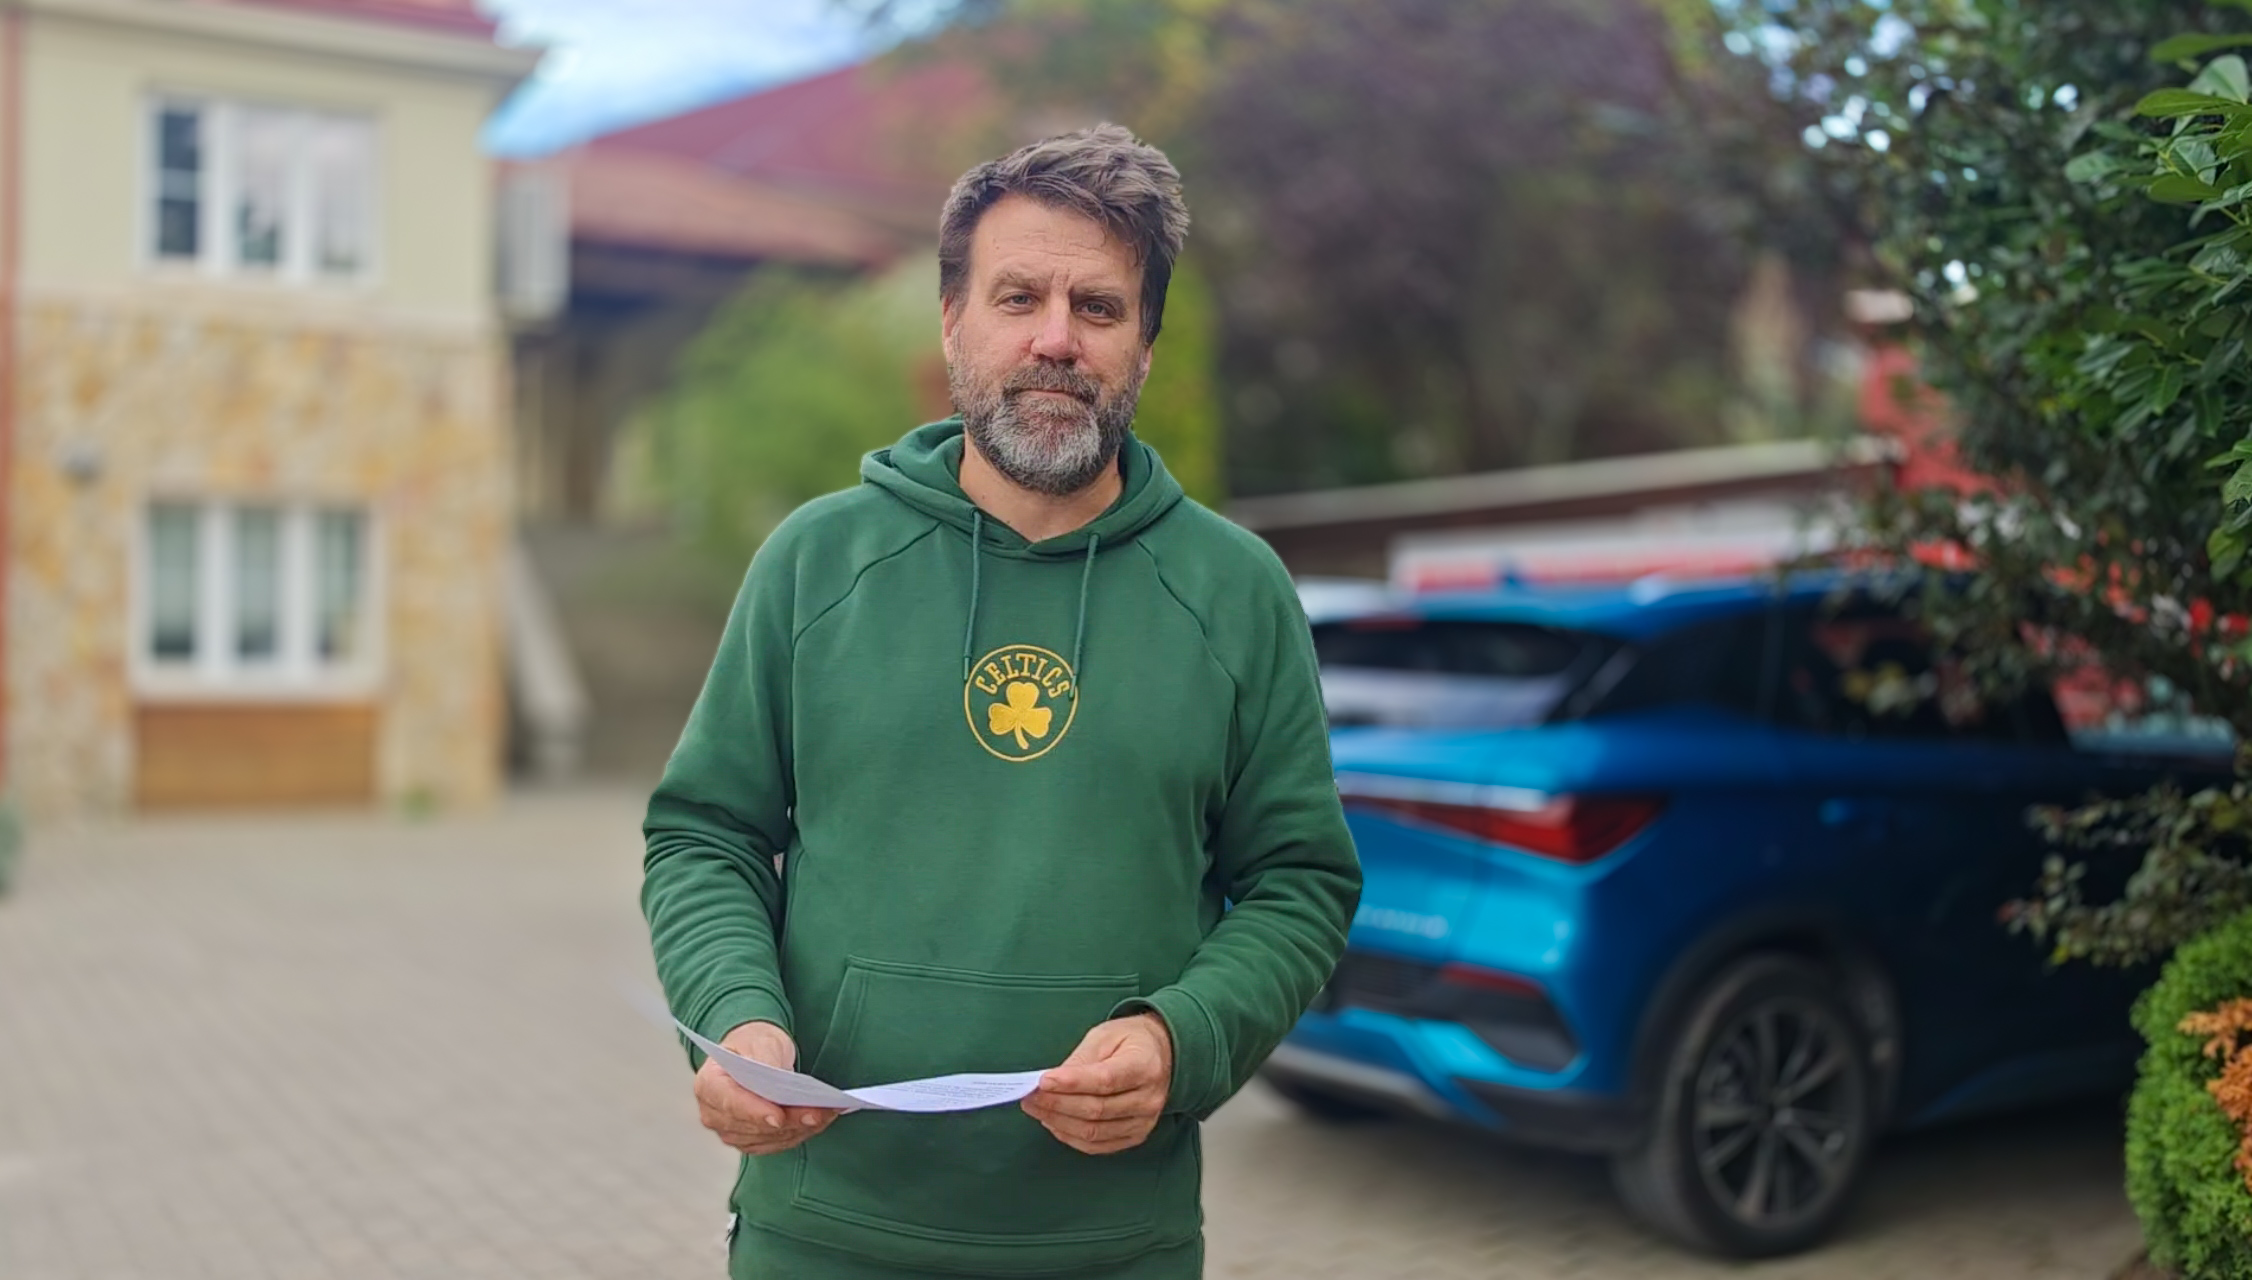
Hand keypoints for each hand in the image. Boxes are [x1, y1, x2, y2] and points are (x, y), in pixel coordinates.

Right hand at [693, 1021, 841, 1155]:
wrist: (754, 1054)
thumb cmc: (753, 1044)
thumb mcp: (760, 1040)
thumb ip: (764, 1060)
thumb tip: (776, 1082)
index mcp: (708, 1084)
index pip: (730, 1103)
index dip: (754, 1112)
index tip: (779, 1117)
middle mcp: (714, 1114)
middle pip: (753, 1126)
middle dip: (789, 1120)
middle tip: (818, 1112)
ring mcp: (731, 1131)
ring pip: (769, 1138)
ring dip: (800, 1128)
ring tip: (828, 1113)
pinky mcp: (750, 1141)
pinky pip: (777, 1143)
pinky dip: (801, 1133)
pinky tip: (821, 1120)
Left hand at [1022, 1012, 1172, 1154]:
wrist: (1162, 1054)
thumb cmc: (1130, 1041)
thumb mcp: (1105, 1036)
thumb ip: (1080, 1060)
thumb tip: (1050, 1083)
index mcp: (1144, 1066)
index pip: (1104, 1080)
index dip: (1071, 1084)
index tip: (1042, 1081)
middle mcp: (1149, 1098)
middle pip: (1096, 1110)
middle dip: (1056, 1103)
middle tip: (1030, 1096)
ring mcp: (1144, 1121)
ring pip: (1094, 1131)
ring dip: (1059, 1122)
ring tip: (1036, 1108)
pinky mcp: (1136, 1135)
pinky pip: (1098, 1145)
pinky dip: (1071, 1137)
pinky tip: (1054, 1122)